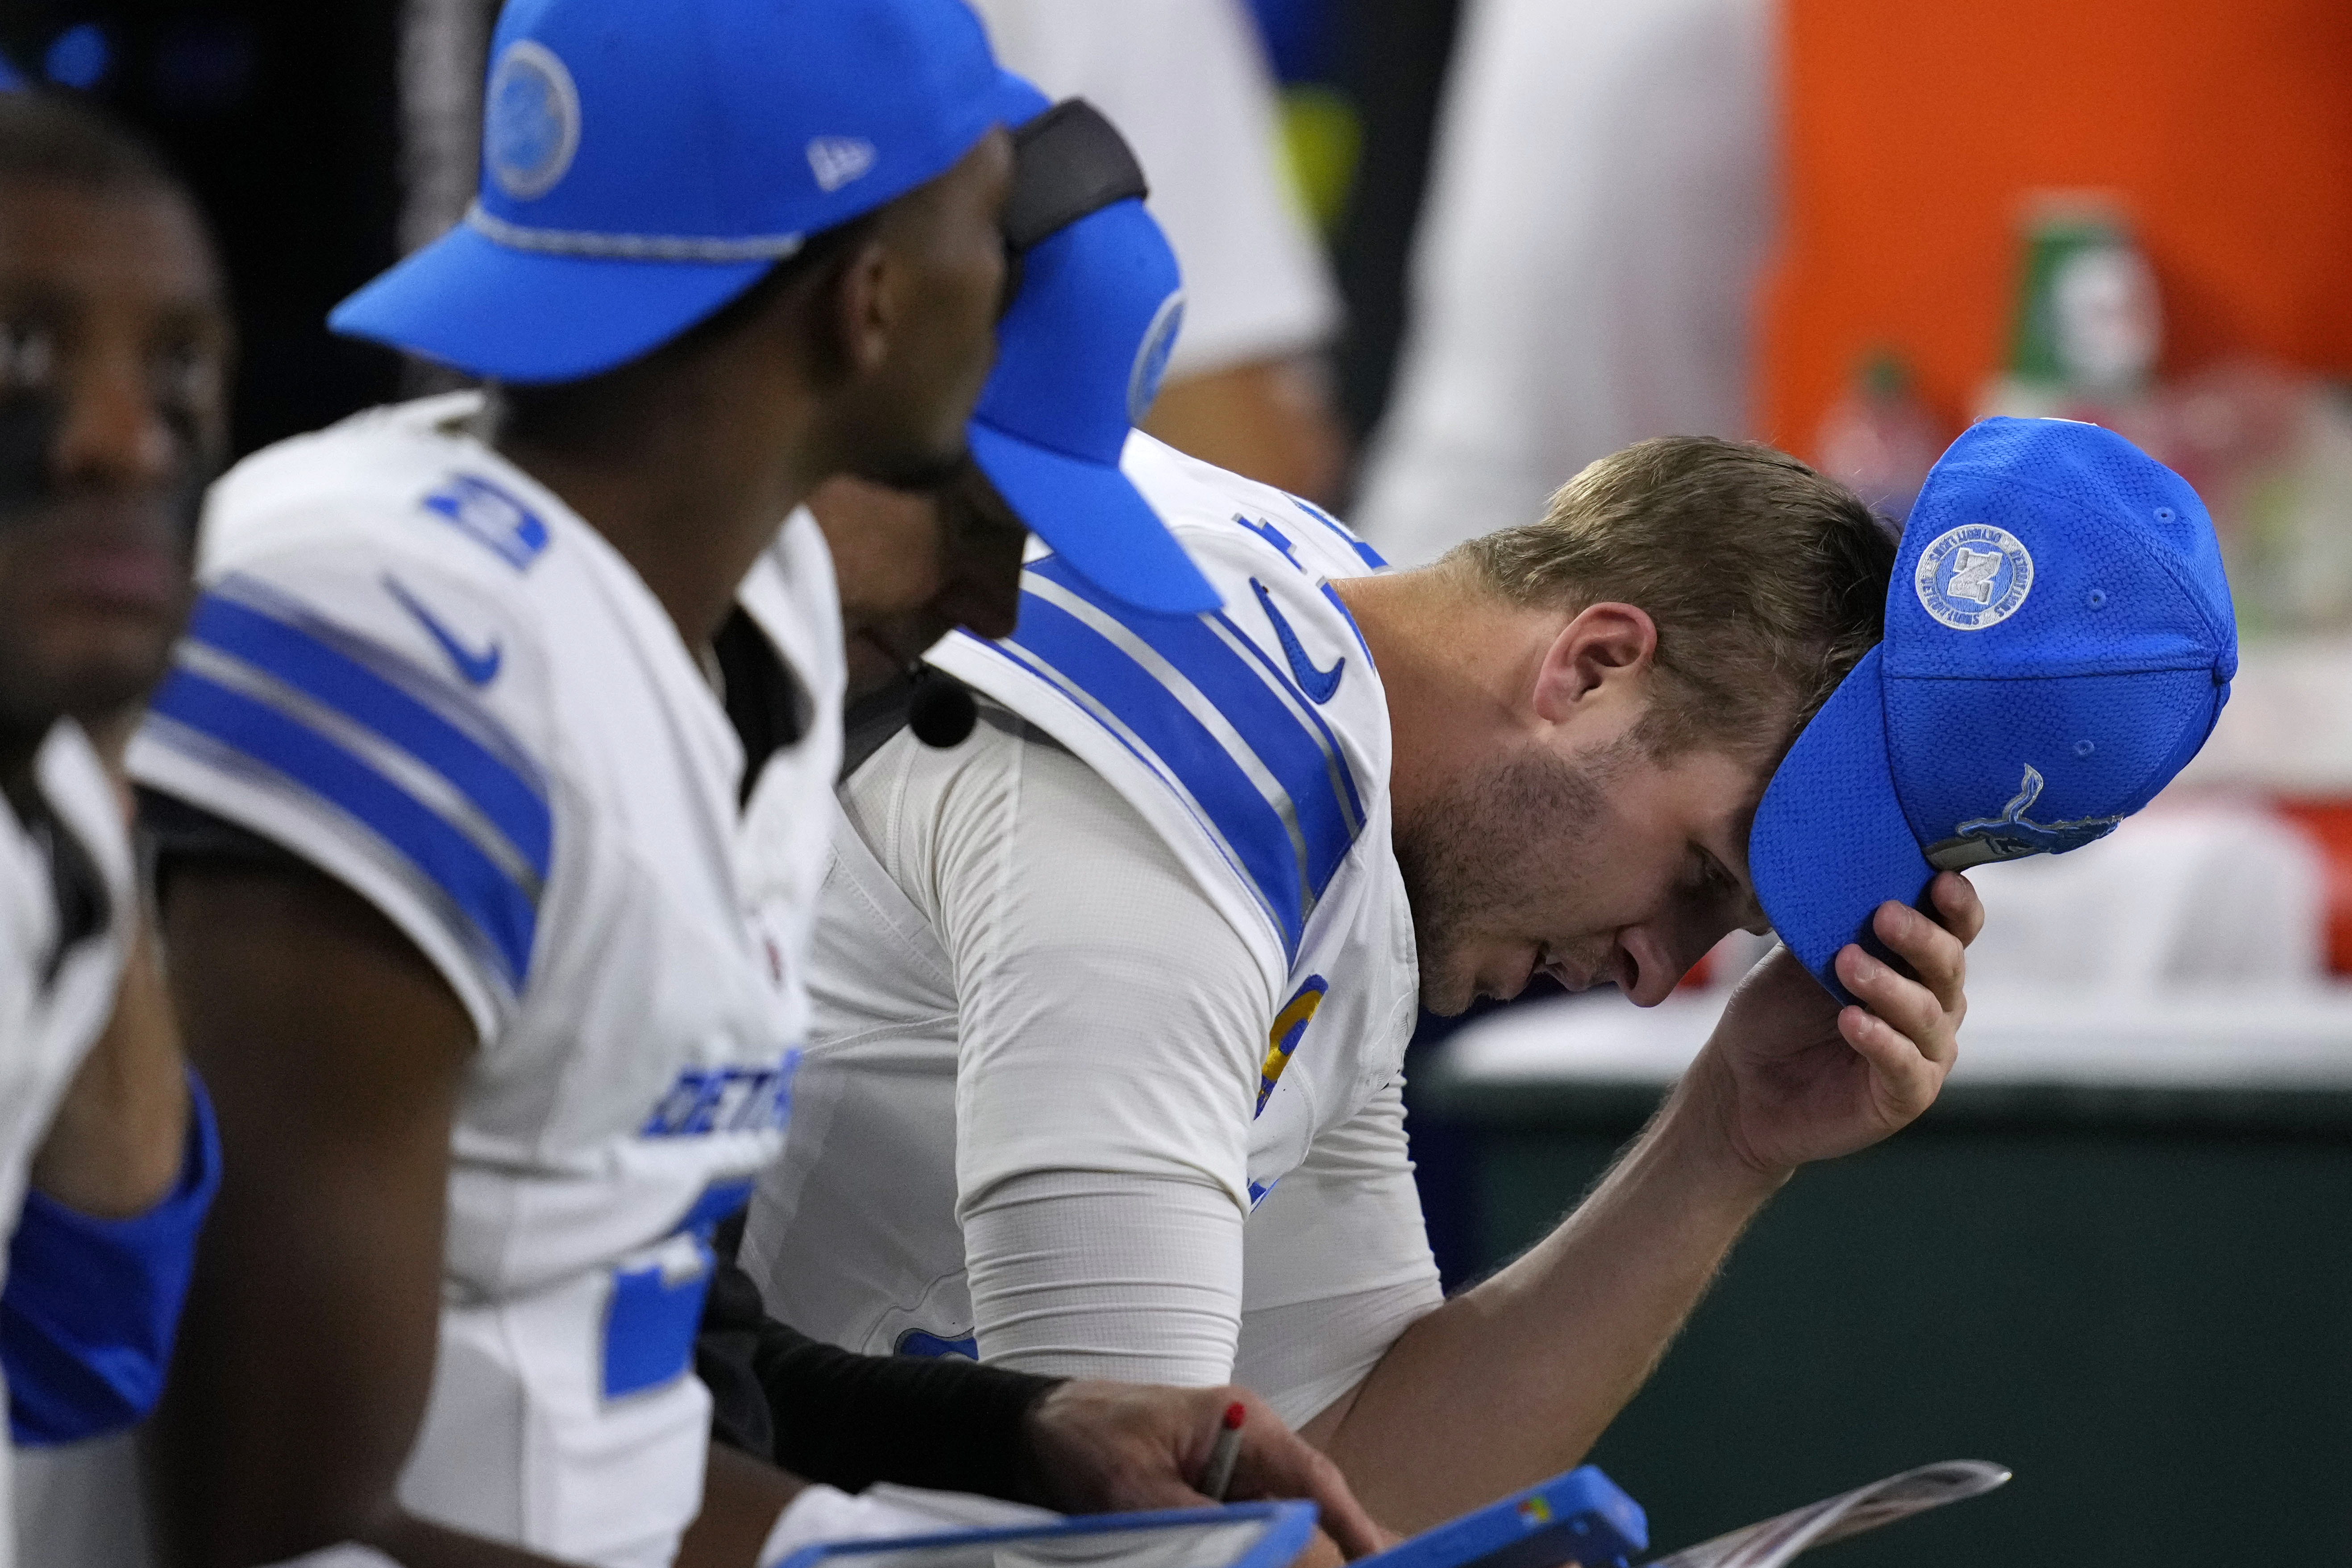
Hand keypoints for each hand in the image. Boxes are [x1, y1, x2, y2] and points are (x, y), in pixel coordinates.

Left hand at [1022, 1381, 1391, 1558]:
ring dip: (1295, 1550)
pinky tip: (1280, 1556)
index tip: (1383, 1562)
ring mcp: (1229, 1471)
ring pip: (1285, 1521)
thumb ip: (1209, 1525)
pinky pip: (1253, 1526)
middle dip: (1334, 1547)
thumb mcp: (1137, 1489)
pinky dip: (1266, 1547)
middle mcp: (1246, 1444)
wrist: (1031, 1429)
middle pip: (1310, 1506)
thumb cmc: (1082, 1438)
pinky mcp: (1208, 1495)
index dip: (1353, 1529)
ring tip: (1329, 1560)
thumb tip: (1272, 1548)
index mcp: (1239, 1423)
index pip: (1314, 1482)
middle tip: (1372, 1566)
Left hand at [1684, 872, 1981, 1179]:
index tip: (1939, 878)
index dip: (1957, 904)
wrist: (1742, 1081)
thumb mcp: (1805, 953)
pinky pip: (1905, 1065)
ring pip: (1927, 1014)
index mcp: (1916, 960)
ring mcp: (1924, 1051)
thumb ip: (1835, 916)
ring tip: (1847, 965)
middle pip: (1948, 965)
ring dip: (1889, 986)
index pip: (1955, 927)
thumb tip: (1846, 858)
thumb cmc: (1779, 1011)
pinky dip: (1881, 1041)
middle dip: (1921, 938)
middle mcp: (1933, 1003)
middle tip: (1884, 916)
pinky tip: (1852, 1021)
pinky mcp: (1905, 1095)